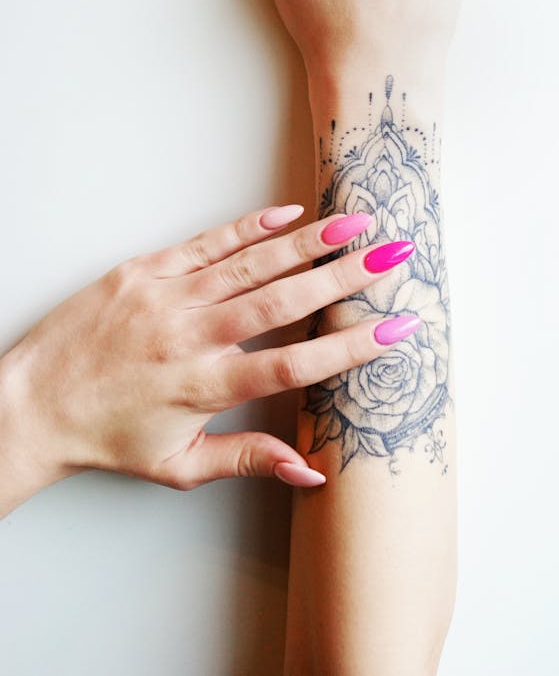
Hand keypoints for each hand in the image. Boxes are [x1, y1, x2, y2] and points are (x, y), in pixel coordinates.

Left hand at [0, 204, 419, 514]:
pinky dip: (248, 227)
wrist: (30, 404)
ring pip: (250, 263)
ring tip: (355, 223)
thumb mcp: (179, 466)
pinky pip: (206, 243)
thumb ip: (249, 460)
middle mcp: (192, 336)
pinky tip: (287, 213)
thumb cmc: (107, 437)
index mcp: (205, 386)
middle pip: (283, 301)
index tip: (396, 329)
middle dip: (345, 276)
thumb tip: (312, 471)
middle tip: (393, 255)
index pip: (295, 363)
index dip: (350, 346)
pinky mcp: (144, 270)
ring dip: (308, 242)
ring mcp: (167, 297)